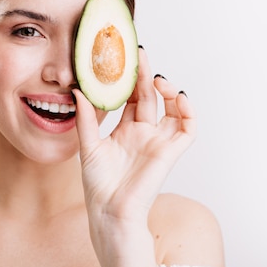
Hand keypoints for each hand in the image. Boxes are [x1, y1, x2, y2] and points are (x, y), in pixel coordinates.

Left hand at [73, 47, 195, 224]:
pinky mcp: (169, 153)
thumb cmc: (98, 185)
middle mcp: (143, 133)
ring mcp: (158, 142)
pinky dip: (188, 112)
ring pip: (172, 110)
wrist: (109, 212)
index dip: (130, 79)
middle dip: (146, 75)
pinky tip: (177, 96)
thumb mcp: (88, 145)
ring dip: (169, 91)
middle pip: (150, 98)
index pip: (131, 97)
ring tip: (157, 78)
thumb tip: (77, 90)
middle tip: (139, 54)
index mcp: (125, 130)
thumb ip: (85, 118)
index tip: (124, 59)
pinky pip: (187, 129)